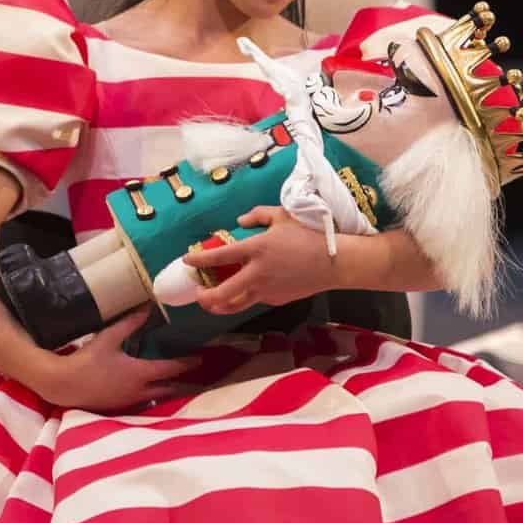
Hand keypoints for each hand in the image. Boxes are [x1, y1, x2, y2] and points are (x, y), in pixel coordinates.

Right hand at [30, 310, 197, 411]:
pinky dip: (154, 398)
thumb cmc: (86, 361)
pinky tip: (153, 393)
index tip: (199, 359)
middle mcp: (140, 391)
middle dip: (184, 383)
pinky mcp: (121, 408)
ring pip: (158, 399)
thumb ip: (129, 324)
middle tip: (196, 378)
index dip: (186, 363)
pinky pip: (144, 404)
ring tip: (180, 386)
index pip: (170, 369)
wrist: (64, 386)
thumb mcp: (108, 338)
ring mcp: (130, 402)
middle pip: (170, 389)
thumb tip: (147, 309)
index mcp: (139, 373)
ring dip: (170, 393)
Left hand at [184, 207, 337, 314]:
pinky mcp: (276, 300)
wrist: (334, 262)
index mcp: (256, 249)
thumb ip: (257, 215)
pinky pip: (255, 300)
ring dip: (219, 306)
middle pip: (222, 295)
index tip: (187, 261)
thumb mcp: (282, 216)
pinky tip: (245, 291)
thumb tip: (239, 222)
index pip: (219, 257)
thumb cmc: (310, 234)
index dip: (199, 261)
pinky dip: (245, 297)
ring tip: (212, 303)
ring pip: (236, 305)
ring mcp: (266, 290)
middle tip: (198, 294)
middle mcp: (257, 273)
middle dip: (205, 298)